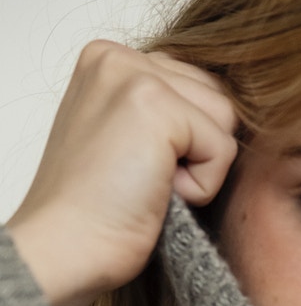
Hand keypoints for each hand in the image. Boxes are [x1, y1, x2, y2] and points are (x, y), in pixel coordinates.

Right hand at [6, 41, 238, 305]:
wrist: (68, 249)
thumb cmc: (98, 214)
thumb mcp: (128, 142)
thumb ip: (167, 111)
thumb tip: (228, 115)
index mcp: (109, 60)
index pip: (198, 86)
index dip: (187, 143)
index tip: (136, 170)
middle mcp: (117, 56)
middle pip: (217, 98)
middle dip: (196, 152)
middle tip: (142, 181)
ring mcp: (133, 73)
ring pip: (225, 120)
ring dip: (200, 169)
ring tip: (147, 185)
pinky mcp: (154, 105)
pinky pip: (223, 149)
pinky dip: (200, 187)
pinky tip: (154, 194)